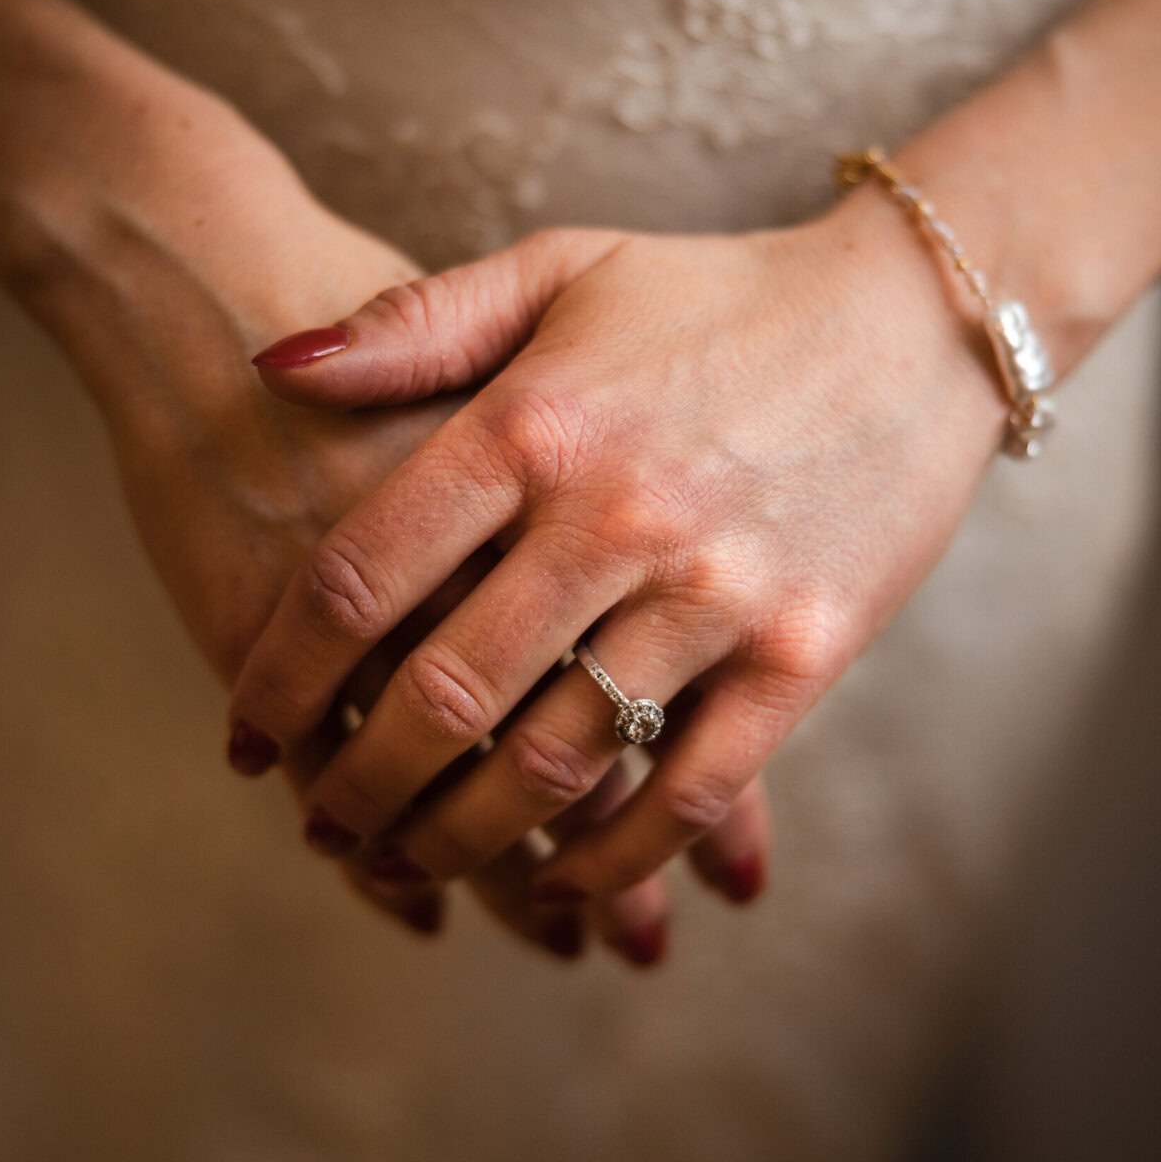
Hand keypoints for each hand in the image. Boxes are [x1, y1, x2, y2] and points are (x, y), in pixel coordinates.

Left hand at [229, 200, 1007, 910]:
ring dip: (465, 838)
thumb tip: (269, 364)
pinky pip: (690, 789)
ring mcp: (716, 591)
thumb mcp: (560, 272)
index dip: (284, 673)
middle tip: (321, 827)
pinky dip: (617, 861)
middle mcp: (615, 514)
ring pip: (558, 760)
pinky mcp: (803, 653)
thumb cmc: (716, 299)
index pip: (364, 576)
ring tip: (409, 865)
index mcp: (532, 423)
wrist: (915, 318)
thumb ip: (414, 324)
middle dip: (359, 786)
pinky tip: (563, 890)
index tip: (246, 734)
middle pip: (444, 694)